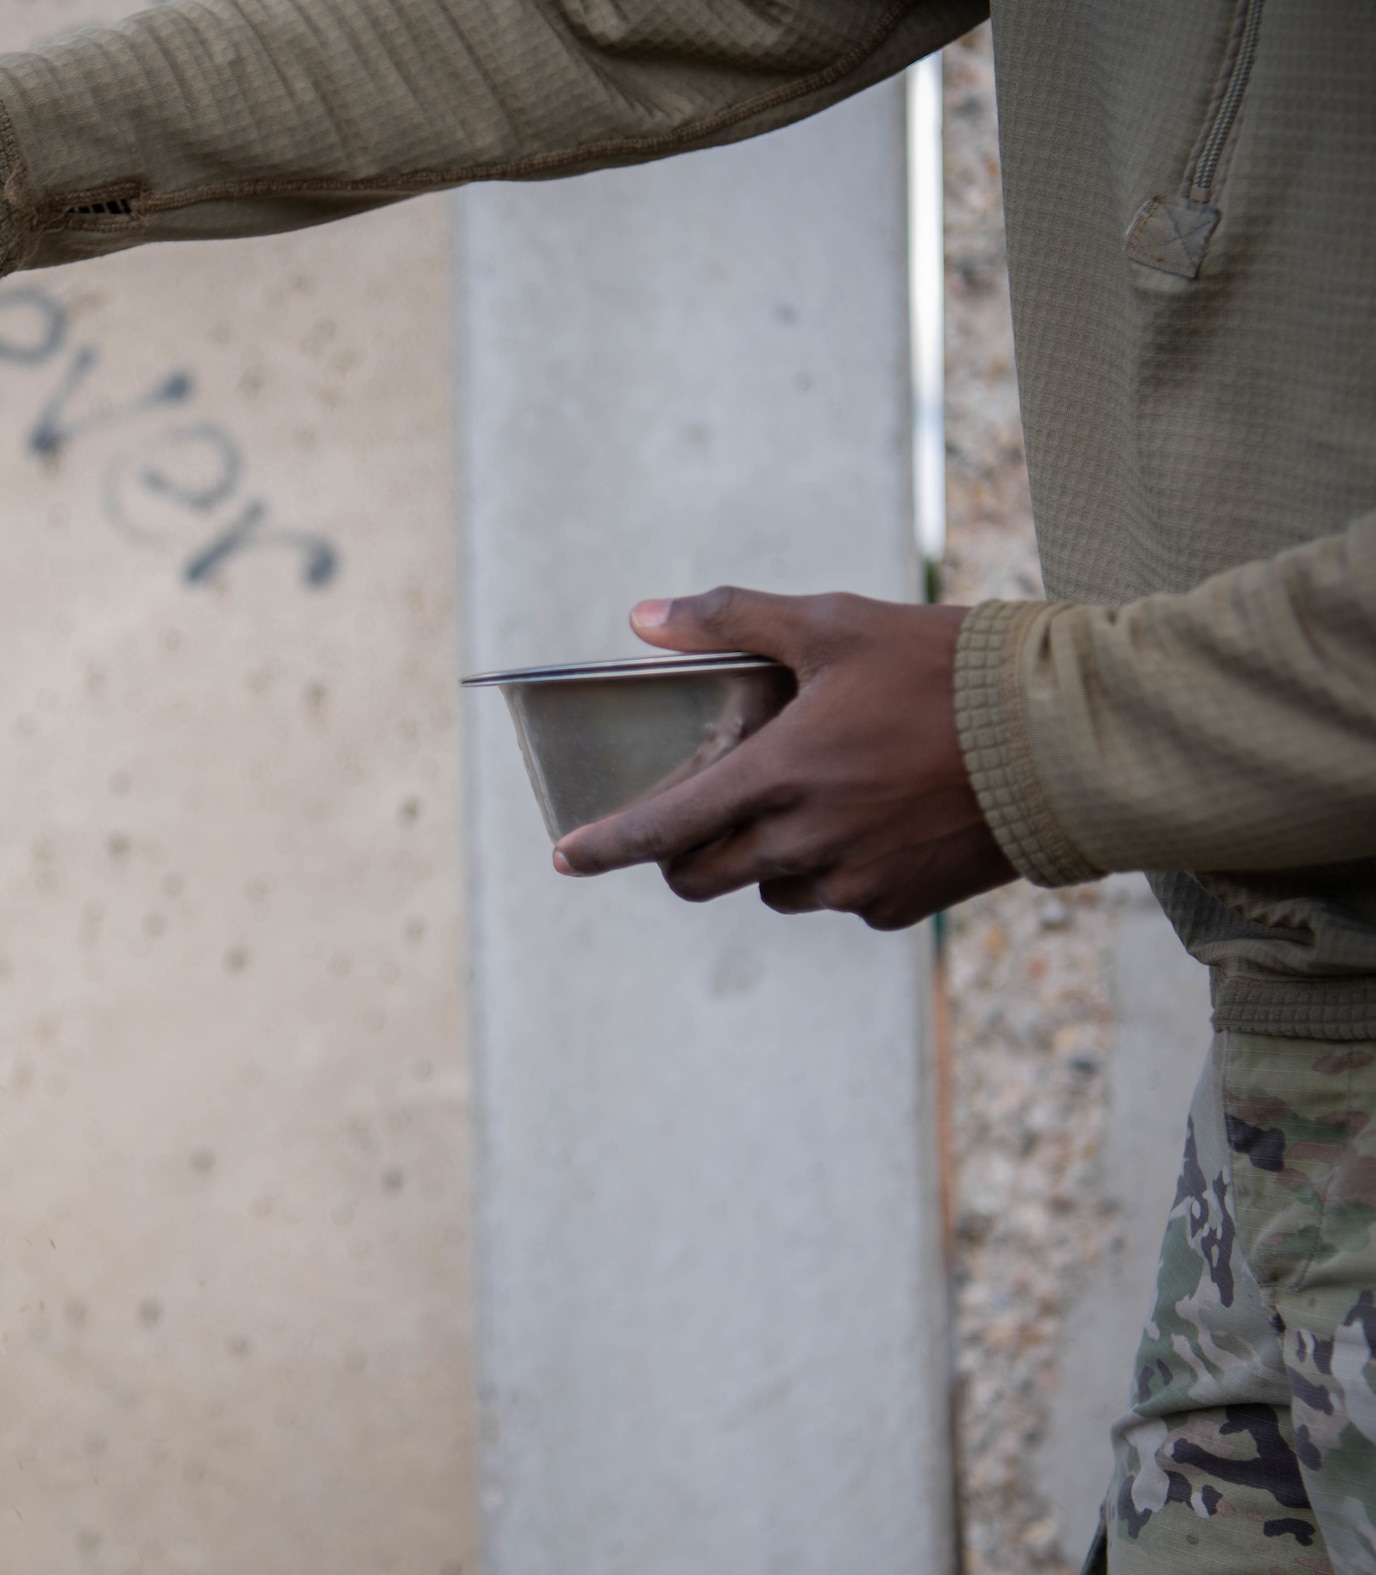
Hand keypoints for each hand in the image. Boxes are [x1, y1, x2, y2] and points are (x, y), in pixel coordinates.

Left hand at [552, 588, 1016, 928]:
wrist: (1063, 739)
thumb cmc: (945, 670)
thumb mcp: (833, 624)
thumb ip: (731, 620)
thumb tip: (644, 617)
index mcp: (775, 777)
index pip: (660, 829)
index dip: (604, 847)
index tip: (564, 857)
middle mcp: (802, 844)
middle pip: (702, 876)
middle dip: (680, 856)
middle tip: (691, 821)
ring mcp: (850, 884)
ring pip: (770, 889)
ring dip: (763, 858)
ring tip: (807, 798)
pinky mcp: (897, 906)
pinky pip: (837, 898)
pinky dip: (832, 869)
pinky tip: (871, 818)